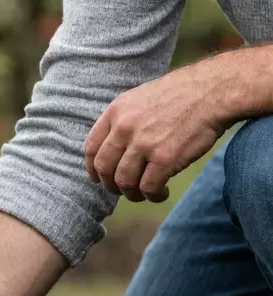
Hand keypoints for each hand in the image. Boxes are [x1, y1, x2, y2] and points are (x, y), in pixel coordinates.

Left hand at [85, 61, 227, 202]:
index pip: (91, 148)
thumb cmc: (181, 93)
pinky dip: (153, 195)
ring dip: (131, 193)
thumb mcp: (140, 97)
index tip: (99, 178)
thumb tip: (112, 147)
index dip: (93, 168)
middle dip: (110, 185)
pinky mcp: (165, 158)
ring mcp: (144, 144)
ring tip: (143, 193)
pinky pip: (148, 187)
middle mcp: (124, 128)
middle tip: (121, 190)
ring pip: (124, 181)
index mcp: (116, 112)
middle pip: (105, 168)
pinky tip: (161, 193)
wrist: (214, 90)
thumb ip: (123, 120)